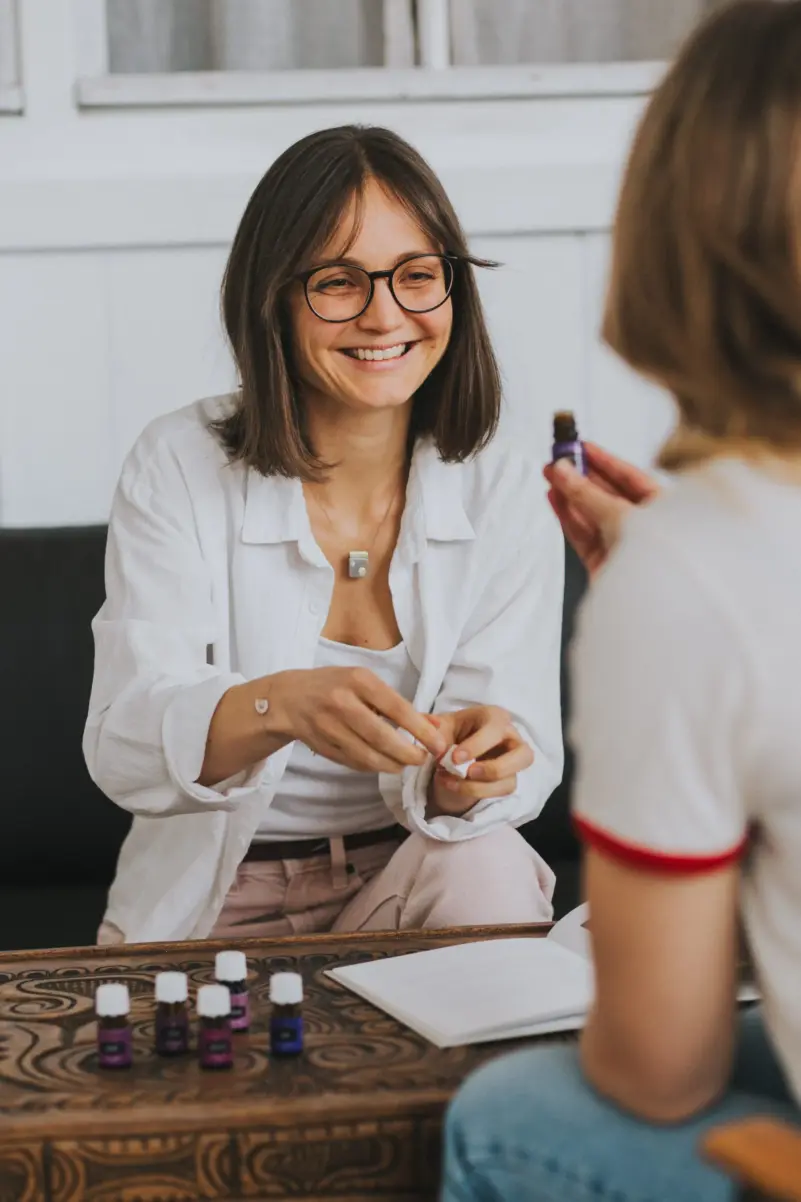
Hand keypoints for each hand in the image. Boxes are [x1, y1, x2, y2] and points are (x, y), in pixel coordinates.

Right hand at [271, 667, 447, 774]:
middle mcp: (342, 703)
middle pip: (382, 737)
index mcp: (358, 681)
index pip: (397, 708)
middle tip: (423, 759)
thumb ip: (397, 704)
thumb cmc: (335, 686)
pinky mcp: (322, 746)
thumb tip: (434, 725)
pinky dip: (373, 767)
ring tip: (405, 763)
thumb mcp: (364, 682)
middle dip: (408, 753)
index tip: (438, 744)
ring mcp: (329, 727)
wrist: (288, 698)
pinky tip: (384, 763)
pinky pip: (354, 763)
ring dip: (393, 765)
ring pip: (368, 756)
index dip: (420, 730)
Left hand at [426, 706, 533, 815]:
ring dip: (481, 787)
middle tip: (468, 773)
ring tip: (452, 782)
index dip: (477, 745)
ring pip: (511, 779)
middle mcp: (511, 738)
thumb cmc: (452, 731)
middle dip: (495, 768)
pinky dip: (475, 793)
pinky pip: (500, 792)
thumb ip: (432, 724)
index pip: (496, 729)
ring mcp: (513, 761)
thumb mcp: (440, 725)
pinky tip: (452, 786)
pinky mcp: (508, 780)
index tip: (454, 759)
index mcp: (495, 717)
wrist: (453, 751)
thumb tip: (431, 723)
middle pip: (524, 755)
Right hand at [543, 443, 659, 577]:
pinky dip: (568, 517)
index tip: (581, 446)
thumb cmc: (658, 556)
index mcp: (664, 509)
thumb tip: (563, 470)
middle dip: (581, 477)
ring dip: (570, 495)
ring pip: (592, 515)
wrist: (656, 601)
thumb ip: (586, 493)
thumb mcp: (620, 514)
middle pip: (608, 495)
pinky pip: (584, 535)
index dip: (604, 460)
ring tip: (549, 475)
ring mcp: (623, 546)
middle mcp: (645, 526)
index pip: (630, 477)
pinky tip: (554, 499)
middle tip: (558, 459)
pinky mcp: (604, 564)